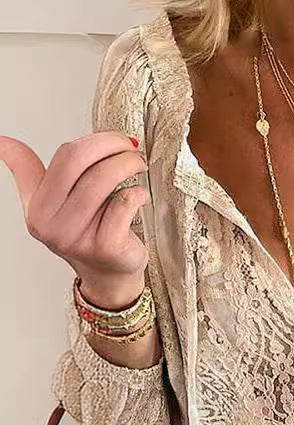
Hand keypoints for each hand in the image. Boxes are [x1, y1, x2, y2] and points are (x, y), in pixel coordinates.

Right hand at [0, 132, 149, 307]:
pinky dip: (137, 193)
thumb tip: (3, 142)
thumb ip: (30, 172)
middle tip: (131, 147)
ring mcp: (79, 237)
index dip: (92, 140)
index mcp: (38, 208)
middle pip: (80, 162)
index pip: (63, 157)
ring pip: (103, 180)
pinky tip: (139, 195)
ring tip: (138, 165)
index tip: (112, 138)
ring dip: (127, 164)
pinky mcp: (107, 245)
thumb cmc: (87, 235)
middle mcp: (53, 224)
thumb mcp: (51, 206)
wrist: (109, 277)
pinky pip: (124, 204)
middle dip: (112, 145)